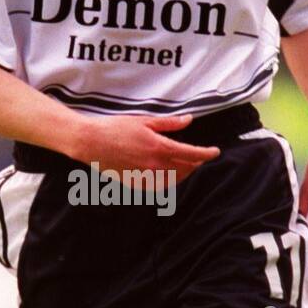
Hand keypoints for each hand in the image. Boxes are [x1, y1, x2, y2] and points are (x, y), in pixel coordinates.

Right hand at [66, 113, 219, 185]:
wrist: (92, 142)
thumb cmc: (116, 128)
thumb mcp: (145, 121)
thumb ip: (169, 123)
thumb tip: (188, 120)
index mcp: (160, 147)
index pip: (192, 154)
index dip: (206, 153)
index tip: (215, 152)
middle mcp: (155, 165)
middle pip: (185, 168)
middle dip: (195, 163)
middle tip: (199, 157)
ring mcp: (145, 176)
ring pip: (173, 180)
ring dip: (183, 173)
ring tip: (187, 166)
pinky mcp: (135, 183)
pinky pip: (158, 187)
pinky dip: (167, 182)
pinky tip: (168, 176)